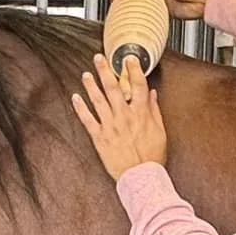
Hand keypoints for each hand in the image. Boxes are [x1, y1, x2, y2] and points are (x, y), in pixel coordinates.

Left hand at [73, 51, 166, 179]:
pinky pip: (88, 120)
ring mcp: (111, 126)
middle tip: (99, 58)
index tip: (128, 59)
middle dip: (105, 70)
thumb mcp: (160, 132)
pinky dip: (80, 108)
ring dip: (91, 85)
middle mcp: (125, 116)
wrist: (141, 177)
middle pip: (113, 88)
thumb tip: (151, 94)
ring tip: (86, 74)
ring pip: (98, 101)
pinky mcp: (100, 138)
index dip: (133, 69)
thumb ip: (154, 110)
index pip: (137, 85)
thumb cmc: (152, 157)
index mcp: (141, 113)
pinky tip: (75, 98)